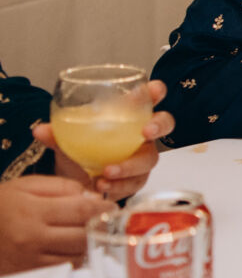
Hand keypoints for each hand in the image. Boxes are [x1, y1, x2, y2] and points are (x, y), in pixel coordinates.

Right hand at [0, 175, 110, 274]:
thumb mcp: (24, 186)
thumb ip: (60, 187)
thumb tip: (91, 196)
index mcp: (32, 212)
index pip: (81, 210)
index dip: (102, 208)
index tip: (113, 205)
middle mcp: (33, 238)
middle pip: (83, 234)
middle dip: (101, 225)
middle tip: (109, 218)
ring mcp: (31, 259)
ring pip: (77, 253)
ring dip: (91, 241)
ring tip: (94, 229)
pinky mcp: (30, 272)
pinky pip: (64, 266)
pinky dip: (76, 256)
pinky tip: (76, 245)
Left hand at [34, 80, 173, 201]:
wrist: (76, 182)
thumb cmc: (81, 151)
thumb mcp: (68, 140)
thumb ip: (56, 134)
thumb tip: (39, 130)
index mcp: (129, 116)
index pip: (149, 97)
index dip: (156, 92)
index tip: (152, 90)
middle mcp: (141, 134)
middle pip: (165, 123)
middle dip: (159, 125)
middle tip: (145, 132)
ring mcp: (142, 157)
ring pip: (150, 158)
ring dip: (130, 165)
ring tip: (107, 171)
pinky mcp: (137, 179)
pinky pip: (136, 182)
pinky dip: (119, 185)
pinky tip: (102, 186)